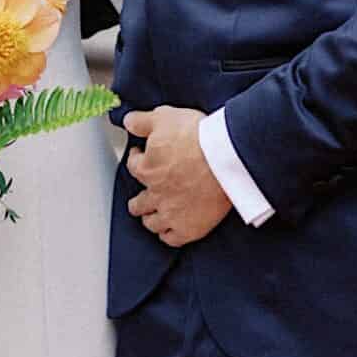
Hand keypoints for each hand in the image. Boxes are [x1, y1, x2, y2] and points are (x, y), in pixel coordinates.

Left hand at [122, 107, 233, 246]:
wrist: (228, 158)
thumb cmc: (200, 138)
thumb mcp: (166, 117)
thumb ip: (142, 121)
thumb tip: (128, 121)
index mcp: (147, 169)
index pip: (133, 166)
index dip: (136, 159)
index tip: (141, 155)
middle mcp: (156, 194)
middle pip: (138, 203)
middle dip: (139, 198)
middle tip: (144, 193)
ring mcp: (172, 214)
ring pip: (152, 223)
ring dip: (151, 218)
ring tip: (154, 213)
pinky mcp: (190, 227)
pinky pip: (172, 238)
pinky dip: (169, 235)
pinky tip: (172, 229)